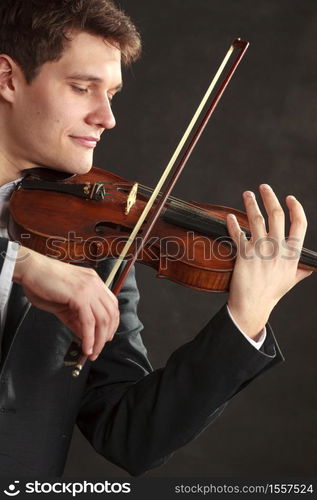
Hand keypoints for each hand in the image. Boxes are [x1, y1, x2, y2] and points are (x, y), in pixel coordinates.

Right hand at [13, 246, 118, 359]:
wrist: (30, 270)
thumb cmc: (42, 283)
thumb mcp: (64, 303)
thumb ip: (76, 318)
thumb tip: (84, 335)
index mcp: (94, 282)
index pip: (111, 305)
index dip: (112, 323)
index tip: (105, 337)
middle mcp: (95, 283)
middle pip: (110, 314)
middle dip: (106, 335)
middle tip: (98, 349)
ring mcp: (89, 288)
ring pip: (103, 320)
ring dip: (99, 340)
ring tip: (92, 353)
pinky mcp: (79, 296)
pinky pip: (88, 322)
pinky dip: (89, 338)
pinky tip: (86, 347)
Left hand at [226, 184, 311, 338]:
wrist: (253, 305)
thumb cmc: (272, 293)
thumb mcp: (291, 281)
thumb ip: (300, 270)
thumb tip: (309, 267)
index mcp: (292, 254)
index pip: (300, 224)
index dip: (296, 208)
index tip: (290, 198)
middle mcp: (277, 249)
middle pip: (276, 214)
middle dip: (270, 197)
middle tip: (264, 187)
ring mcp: (260, 250)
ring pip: (256, 219)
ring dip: (251, 204)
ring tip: (247, 194)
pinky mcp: (243, 254)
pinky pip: (237, 233)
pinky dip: (232, 223)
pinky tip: (229, 217)